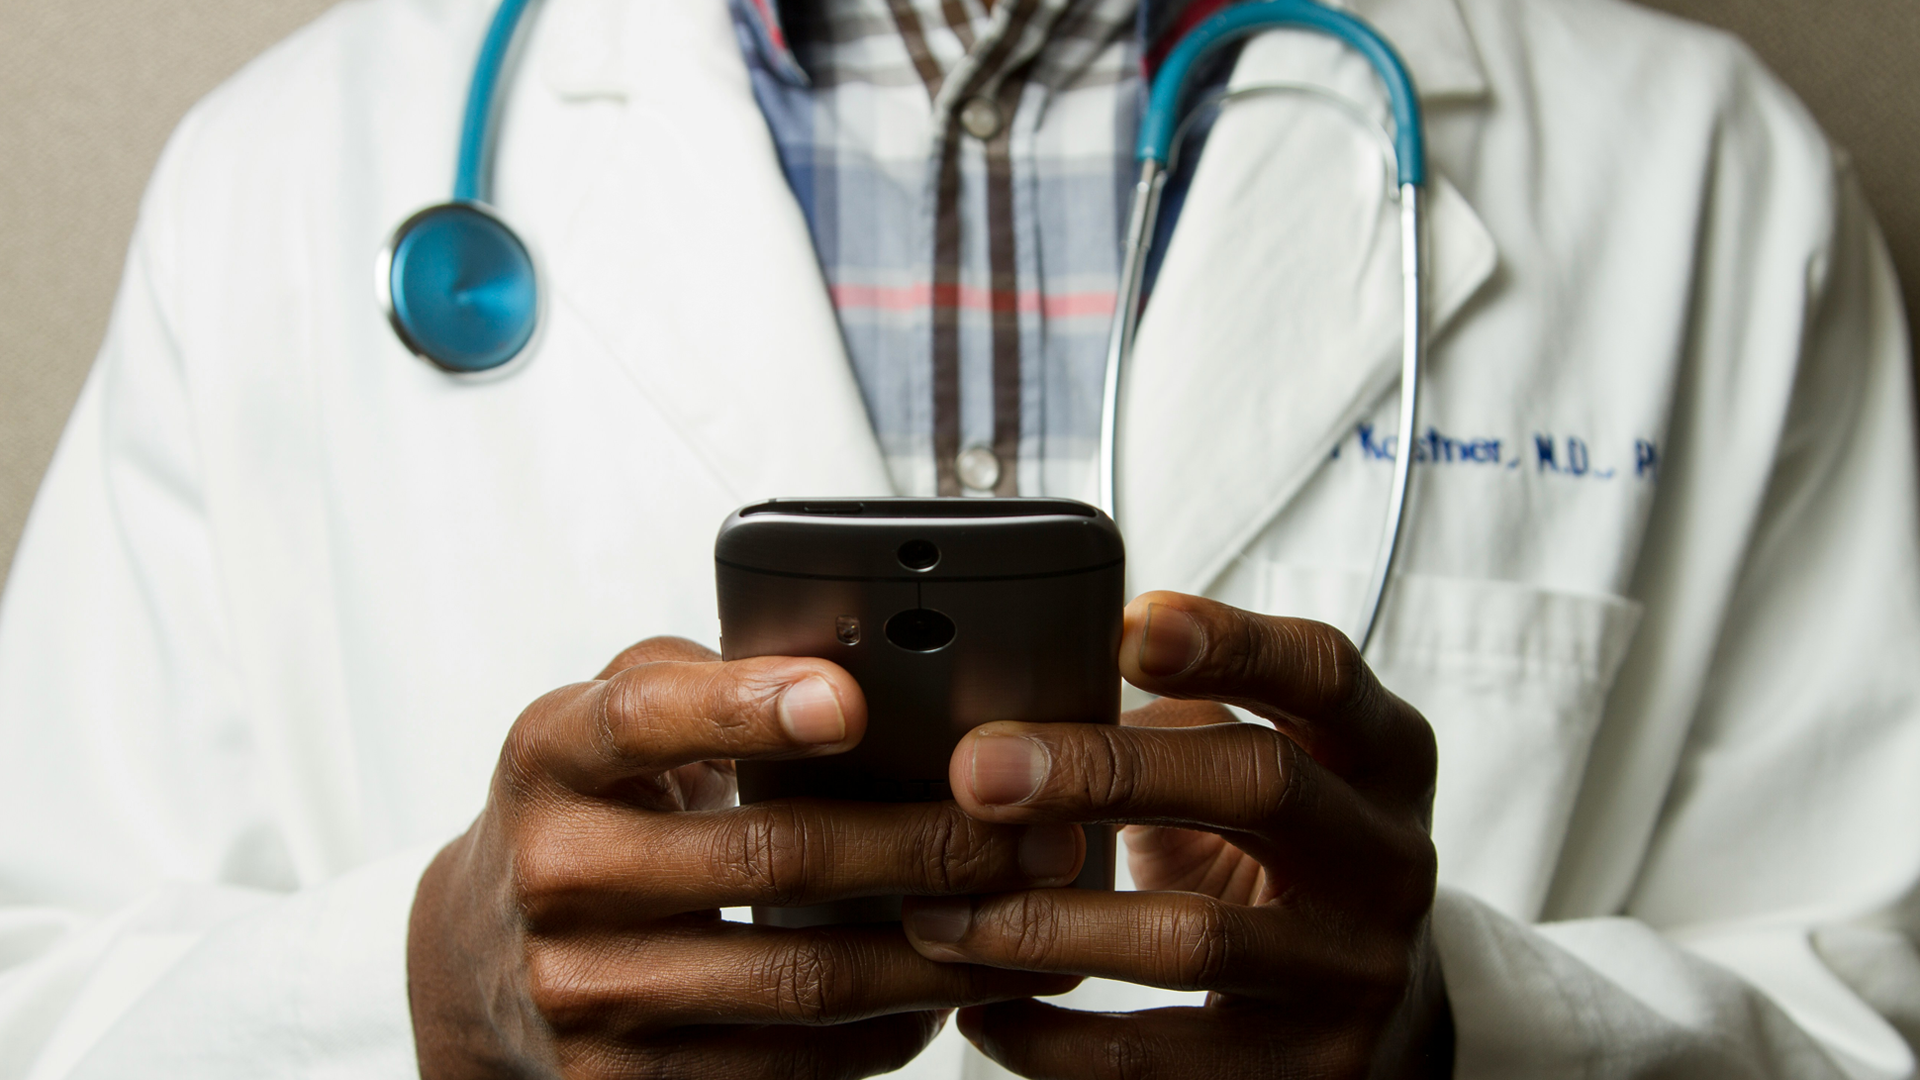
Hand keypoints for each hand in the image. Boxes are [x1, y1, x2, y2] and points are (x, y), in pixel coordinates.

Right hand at [409, 637, 1081, 1078]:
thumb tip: (856, 665)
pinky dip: (886, 1030)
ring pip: (800, 979)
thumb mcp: (607, 722)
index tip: (852, 701)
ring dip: (937, 952)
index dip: (748, 708)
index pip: (647, 720)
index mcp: (552, 756)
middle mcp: (556, 874)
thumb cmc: (589, 809)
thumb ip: (704, 681)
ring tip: (1032, 919)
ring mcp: (584, 992)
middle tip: (1035, 830)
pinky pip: (786, 1063)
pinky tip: (951, 991)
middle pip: (769, 858)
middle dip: (925, 844)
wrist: (478, 960)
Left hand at [900, 593, 1447, 1077]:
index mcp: (1382, 756)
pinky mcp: (1308, 1076)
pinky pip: (1158, 1061)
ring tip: (942, 911)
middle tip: (978, 770)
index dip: (1230, 643)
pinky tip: (982, 1008)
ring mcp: (1355, 973)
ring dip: (1046, 922)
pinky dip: (1052, 1040)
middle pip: (1260, 783)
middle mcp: (1388, 859)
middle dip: (1105, 769)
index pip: (1323, 674)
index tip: (1124, 628)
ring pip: (1194, 938)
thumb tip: (1020, 692)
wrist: (1387, 1022)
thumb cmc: (1288, 861)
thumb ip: (1182, 723)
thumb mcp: (1271, 772)